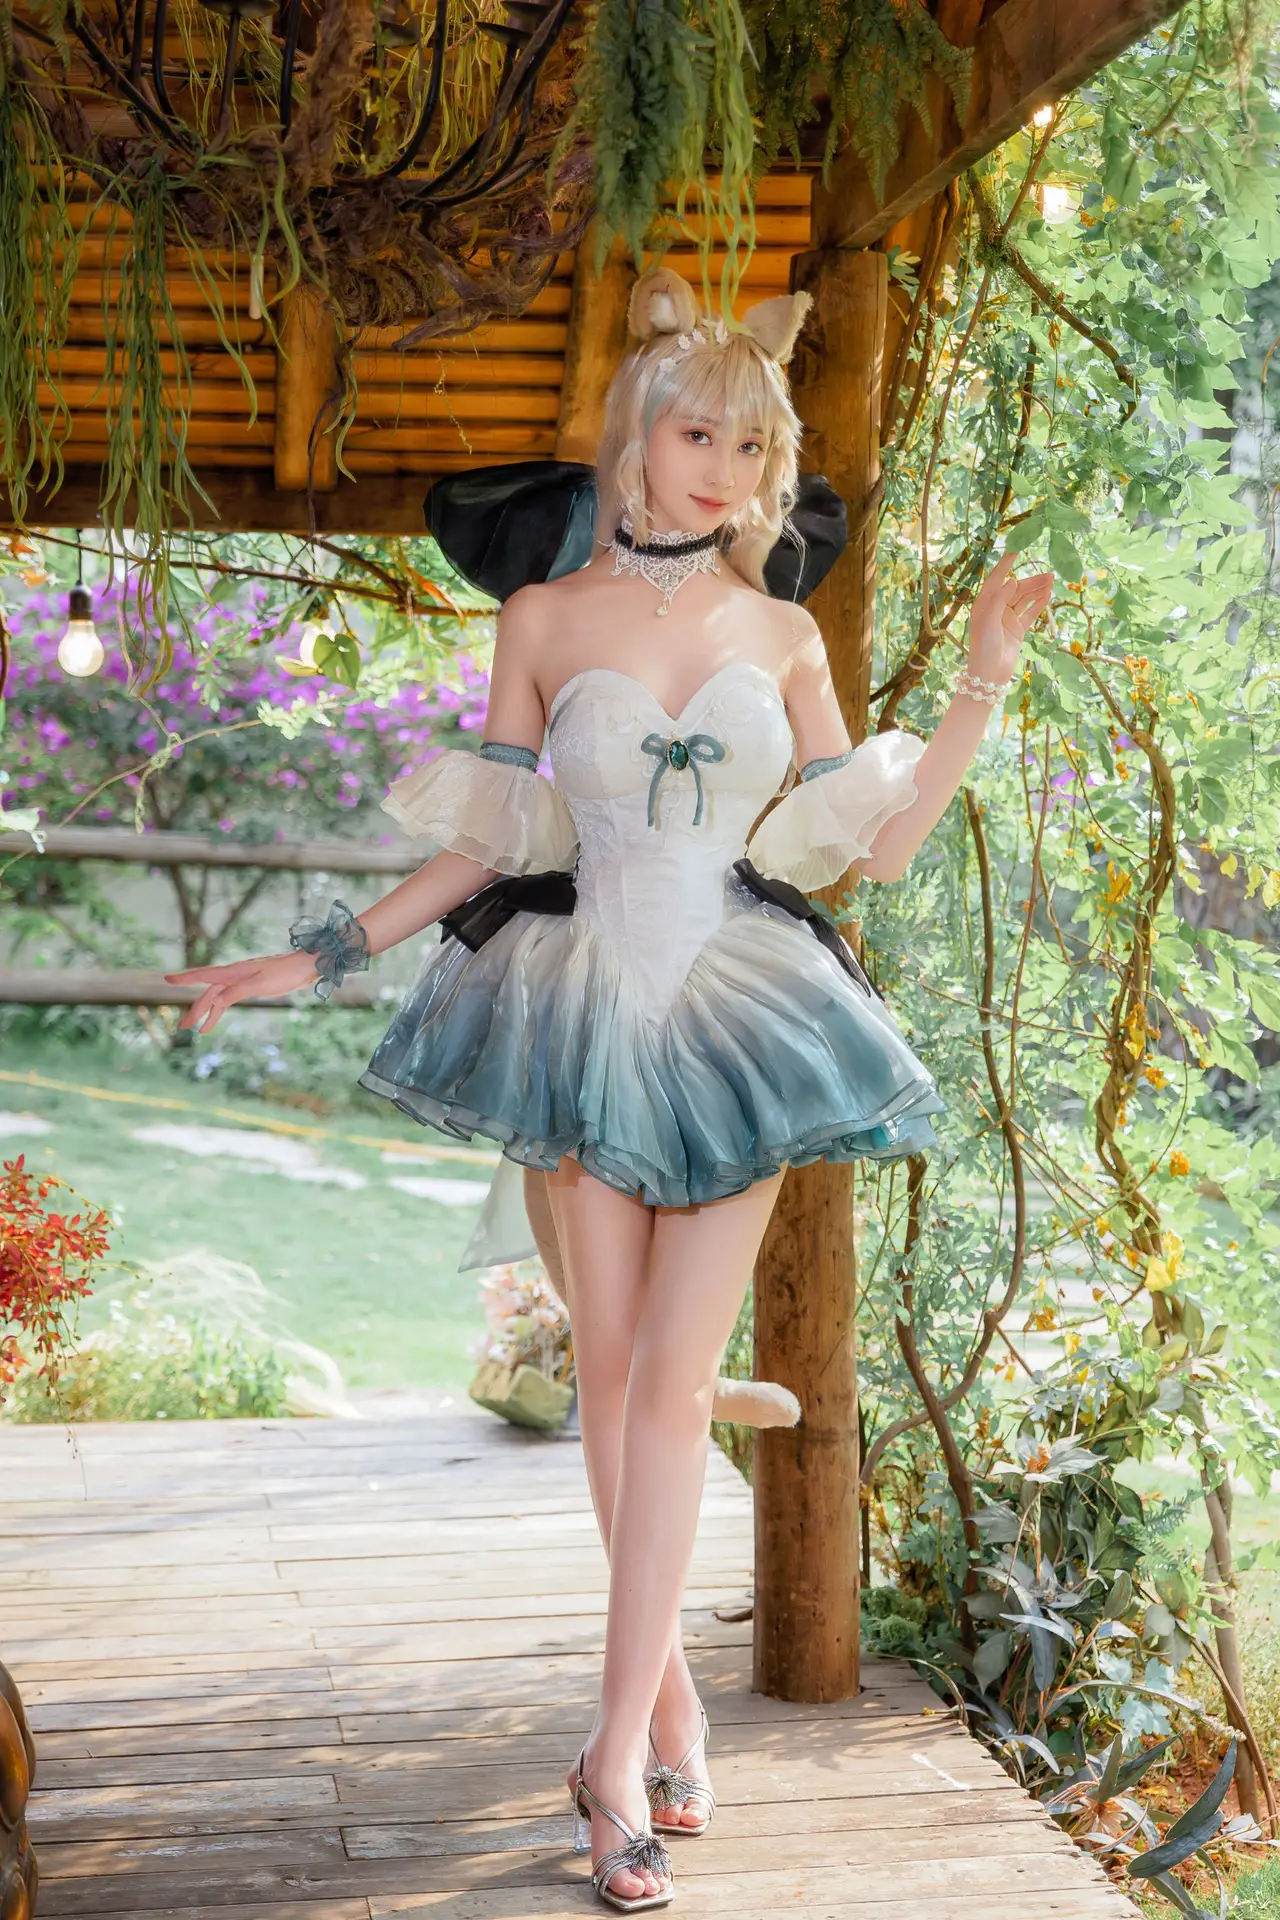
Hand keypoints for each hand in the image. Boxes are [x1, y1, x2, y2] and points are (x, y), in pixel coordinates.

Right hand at [163, 951, 318, 1032]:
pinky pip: (231, 998)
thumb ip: (237, 992)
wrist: (306, 966)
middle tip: (183, 1026)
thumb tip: (215, 1001)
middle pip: (209, 992)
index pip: (204, 975)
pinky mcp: (252, 985)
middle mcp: (236, 974)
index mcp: (235, 971)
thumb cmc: (286, 973)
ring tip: (200, 1029)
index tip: (167, 979)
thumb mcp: (262, 984)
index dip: (185, 978)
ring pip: (219, 997)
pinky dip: (223, 1009)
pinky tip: (218, 1018)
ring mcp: (243, 980)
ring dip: (209, 1012)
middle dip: (196, 1009)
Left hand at [966, 552, 1054, 684]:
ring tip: (1053, 582)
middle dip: (1032, 581)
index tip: (1017, 548)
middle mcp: (996, 608)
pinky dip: (1039, 604)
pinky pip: (1030, 613)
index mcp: (985, 604)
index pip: (997, 578)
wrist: (989, 675)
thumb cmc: (984, 647)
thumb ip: (1000, 599)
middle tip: (1050, 574)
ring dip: (1038, 590)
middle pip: (1016, 589)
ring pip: (1025, 599)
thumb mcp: (989, 620)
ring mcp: (1007, 619)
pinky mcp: (1017, 629)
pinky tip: (1048, 595)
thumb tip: (1012, 580)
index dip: (1006, 563)